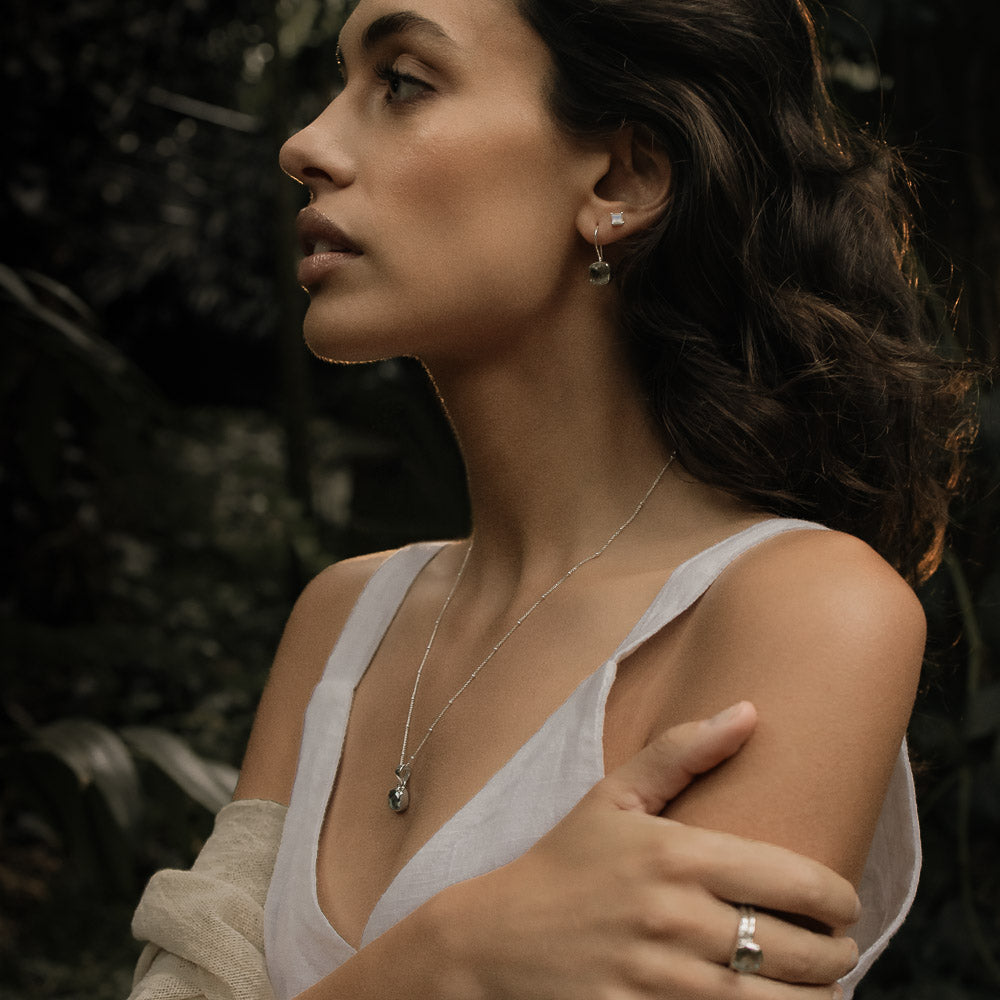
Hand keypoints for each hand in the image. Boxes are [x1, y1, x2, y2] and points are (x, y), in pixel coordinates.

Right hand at [438, 702, 858, 999]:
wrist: (494, 940)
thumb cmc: (563, 864)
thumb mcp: (613, 797)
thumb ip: (680, 751)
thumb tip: (748, 712)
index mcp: (675, 854)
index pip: (795, 880)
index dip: (838, 899)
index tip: (843, 905)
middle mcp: (674, 918)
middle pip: (799, 951)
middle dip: (836, 956)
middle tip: (837, 951)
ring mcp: (660, 982)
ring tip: (824, 991)